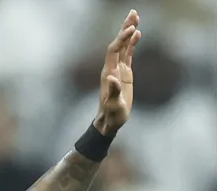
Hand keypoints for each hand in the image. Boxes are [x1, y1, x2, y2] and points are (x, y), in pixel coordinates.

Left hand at [94, 10, 141, 136]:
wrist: (110, 120)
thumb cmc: (112, 115)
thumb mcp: (114, 105)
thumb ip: (114, 92)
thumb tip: (112, 78)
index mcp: (109, 72)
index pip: (115, 50)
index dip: (122, 39)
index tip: (133, 29)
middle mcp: (112, 68)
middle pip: (118, 43)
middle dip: (125, 28)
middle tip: (133, 13)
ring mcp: (118, 69)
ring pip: (123, 46)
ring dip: (129, 32)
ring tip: (136, 17)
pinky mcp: (124, 73)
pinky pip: (128, 54)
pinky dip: (132, 44)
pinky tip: (138, 34)